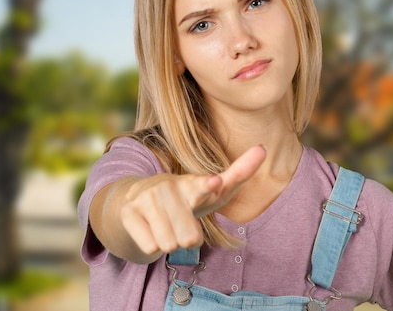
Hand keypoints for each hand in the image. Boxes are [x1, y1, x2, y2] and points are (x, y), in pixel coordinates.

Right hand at [120, 145, 265, 255]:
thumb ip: (239, 172)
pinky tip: (149, 229)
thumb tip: (264, 147)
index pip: (203, 186)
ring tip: (165, 225)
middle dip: (186, 238)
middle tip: (179, 224)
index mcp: (192, 184)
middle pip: (190, 238)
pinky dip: (151, 245)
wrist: (135, 203)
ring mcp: (146, 198)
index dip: (208, 186)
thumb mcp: (212, 190)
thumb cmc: (184, 199)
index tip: (214, 183)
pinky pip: (151, 246)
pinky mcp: (128, 211)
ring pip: (170, 244)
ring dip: (169, 241)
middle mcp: (168, 187)